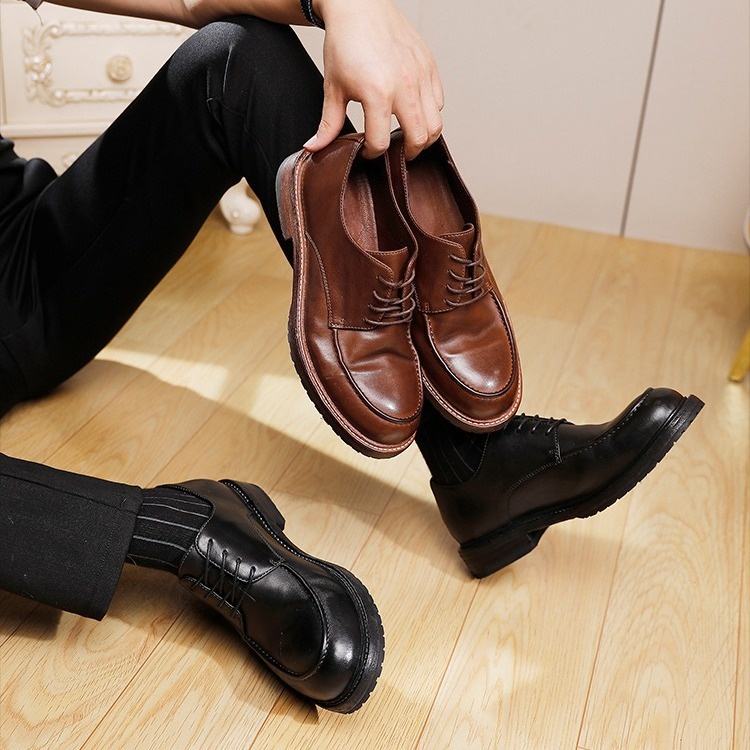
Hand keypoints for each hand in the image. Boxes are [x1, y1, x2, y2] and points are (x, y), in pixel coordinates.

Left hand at [303, 0, 443, 159]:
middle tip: (396, 154)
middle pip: (418, 138)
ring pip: (435, 125)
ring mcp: (420, 75)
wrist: (360, 7)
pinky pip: (439, 102)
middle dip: (406, 154)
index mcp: (377, 93)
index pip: (381, 142)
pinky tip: (414, 113)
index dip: (372, 153)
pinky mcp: (430, 66)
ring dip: (423, 138)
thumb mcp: (333, 87)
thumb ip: (328, 123)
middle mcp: (404, 85)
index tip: (367, 152)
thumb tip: (314, 148)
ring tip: (410, 138)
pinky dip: (430, 114)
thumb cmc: (345, 45)